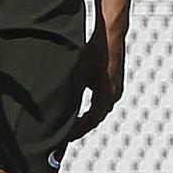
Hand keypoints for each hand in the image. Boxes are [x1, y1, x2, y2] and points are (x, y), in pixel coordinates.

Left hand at [68, 24, 126, 141]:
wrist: (111, 34)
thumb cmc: (96, 51)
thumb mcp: (78, 72)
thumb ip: (71, 92)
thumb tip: (57, 109)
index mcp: (105, 95)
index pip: (90, 121)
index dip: (77, 131)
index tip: (65, 138)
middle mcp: (113, 94)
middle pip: (96, 119)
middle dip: (80, 128)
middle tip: (65, 136)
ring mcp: (115, 89)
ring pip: (99, 112)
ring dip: (86, 119)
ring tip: (71, 125)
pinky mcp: (113, 83)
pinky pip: (102, 103)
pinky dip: (91, 111)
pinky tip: (79, 110)